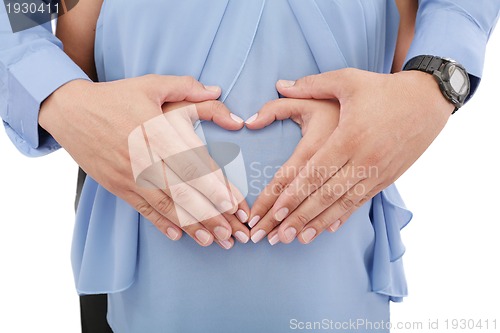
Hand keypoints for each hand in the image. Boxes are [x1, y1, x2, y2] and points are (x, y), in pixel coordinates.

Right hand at [39, 75, 249, 248]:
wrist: (69, 111)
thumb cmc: (114, 97)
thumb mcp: (150, 84)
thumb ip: (185, 87)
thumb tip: (217, 90)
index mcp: (157, 131)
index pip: (192, 163)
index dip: (214, 185)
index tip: (233, 203)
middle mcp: (145, 157)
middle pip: (183, 190)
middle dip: (210, 214)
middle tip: (232, 233)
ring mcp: (130, 175)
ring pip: (166, 205)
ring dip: (191, 225)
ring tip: (213, 241)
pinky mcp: (117, 185)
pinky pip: (142, 208)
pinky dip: (161, 223)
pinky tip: (178, 236)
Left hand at [249, 68, 451, 244]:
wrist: (428, 100)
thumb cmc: (384, 88)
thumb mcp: (347, 80)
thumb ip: (311, 84)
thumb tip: (279, 86)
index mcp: (349, 137)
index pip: (314, 173)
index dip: (293, 195)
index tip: (274, 212)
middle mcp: (363, 160)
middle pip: (325, 195)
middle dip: (299, 217)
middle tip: (277, 236)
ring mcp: (377, 172)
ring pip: (342, 204)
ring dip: (318, 223)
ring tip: (297, 239)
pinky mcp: (386, 178)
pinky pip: (360, 202)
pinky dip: (342, 216)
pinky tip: (327, 229)